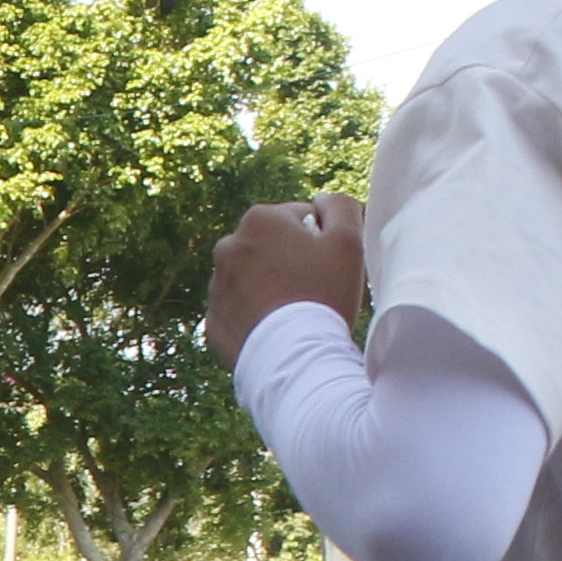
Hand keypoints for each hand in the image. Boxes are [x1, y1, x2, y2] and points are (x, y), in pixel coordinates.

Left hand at [204, 191, 365, 364]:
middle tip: (314, 289)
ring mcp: (216, 286)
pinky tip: (277, 329)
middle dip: (292, 261)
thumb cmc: (324, 294)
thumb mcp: (348, 240)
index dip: (322, 241)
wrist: (293, 359)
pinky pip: (241, 311)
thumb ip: (340, 207)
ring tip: (295, 312)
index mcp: (259, 219)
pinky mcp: (212, 321)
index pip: (301, 219)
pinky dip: (256, 316)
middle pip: (273, 247)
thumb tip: (322, 201)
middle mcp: (227, 246)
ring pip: (255, 278)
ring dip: (272, 287)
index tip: (328, 265)